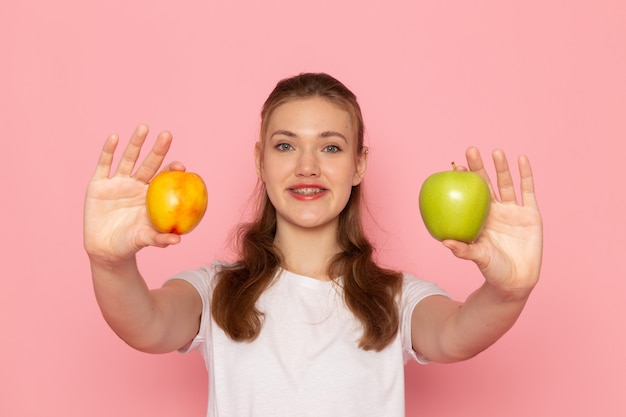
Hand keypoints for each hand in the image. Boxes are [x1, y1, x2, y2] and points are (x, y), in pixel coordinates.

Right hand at [83, 124, 183, 262]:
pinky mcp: (98, 184)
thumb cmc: (130, 243)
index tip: (181, 166)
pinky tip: (114, 137)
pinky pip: (104, 164)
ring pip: (128, 158)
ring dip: (135, 143)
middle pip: (149, 163)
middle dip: (158, 149)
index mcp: (151, 195)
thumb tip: (178, 240)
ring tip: (144, 128)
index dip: (172, 169)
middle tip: (167, 135)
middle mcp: (136, 184)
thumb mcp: (145, 239)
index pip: (164, 177)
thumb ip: (159, 238)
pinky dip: (108, 151)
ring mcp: (117, 182)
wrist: (105, 249)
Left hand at [443, 147, 542, 295]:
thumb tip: (444, 242)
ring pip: (507, 183)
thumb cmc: (492, 270)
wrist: (516, 280)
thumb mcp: (477, 258)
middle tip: (470, 150)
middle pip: (486, 183)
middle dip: (478, 167)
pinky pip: (528, 191)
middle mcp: (495, 210)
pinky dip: (526, 175)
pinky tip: (522, 159)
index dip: (463, 180)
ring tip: (496, 151)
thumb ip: (463, 250)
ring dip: (502, 167)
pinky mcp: (531, 214)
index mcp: (479, 217)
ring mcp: (514, 211)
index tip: (455, 166)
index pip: (468, 194)